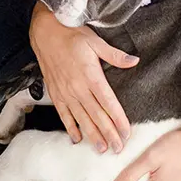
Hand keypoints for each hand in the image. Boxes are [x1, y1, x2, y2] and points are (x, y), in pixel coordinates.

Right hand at [29, 2, 136, 152]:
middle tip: (118, 149)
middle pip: (96, 115)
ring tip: (102, 149)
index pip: (108, 102)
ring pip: (81, 118)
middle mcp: (78, 87)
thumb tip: (134, 61)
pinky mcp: (55, 92)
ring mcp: (65, 91)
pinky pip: (63, 114)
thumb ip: (115, 55)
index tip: (126, 133)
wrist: (45, 32)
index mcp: (91, 75)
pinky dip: (70, 127)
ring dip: (92, 135)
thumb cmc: (71, 34)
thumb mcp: (95, 41)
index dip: (118, 119)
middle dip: (108, 133)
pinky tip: (77, 138)